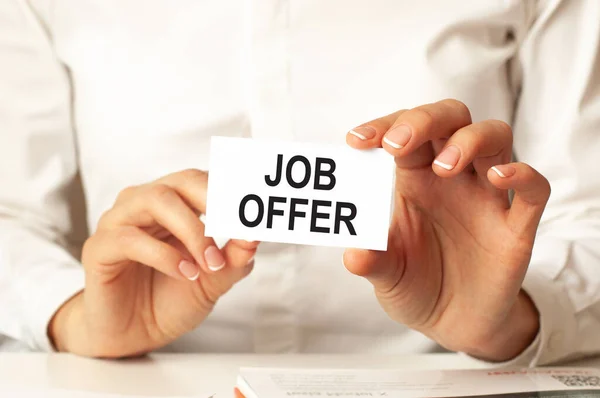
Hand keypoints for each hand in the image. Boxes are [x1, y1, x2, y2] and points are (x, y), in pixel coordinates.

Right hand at [48, 169, 258, 357]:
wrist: (135, 335)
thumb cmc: (172, 297)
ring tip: (210, 263)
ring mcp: (119, 221)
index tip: (255, 215)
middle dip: (214, 201)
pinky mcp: (98, 248)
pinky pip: (130, 238)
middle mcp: (145, 203)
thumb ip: (235, 256)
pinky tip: (184, 273)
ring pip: (155, 200)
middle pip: (181, 181)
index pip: (204, 180)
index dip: (231, 192)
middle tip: (235, 229)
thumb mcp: (214, 278)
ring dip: (192, 230)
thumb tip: (256, 235)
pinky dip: (164, 255)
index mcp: (175, 203)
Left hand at [344, 99, 549, 360]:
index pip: (404, 133)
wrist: (454, 324)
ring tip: (443, 167)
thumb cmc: (415, 286)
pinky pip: (534, 189)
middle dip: (423, 120)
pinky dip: (522, 174)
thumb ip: (373, 262)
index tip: (355, 141)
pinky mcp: (516, 227)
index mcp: (414, 180)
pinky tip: (499, 178)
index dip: (383, 127)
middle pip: (449, 118)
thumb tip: (353, 254)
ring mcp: (486, 198)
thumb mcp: (387, 276)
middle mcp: (452, 179)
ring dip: (468, 140)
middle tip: (396, 144)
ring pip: (494, 136)